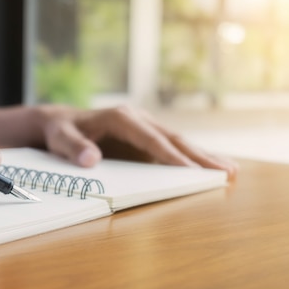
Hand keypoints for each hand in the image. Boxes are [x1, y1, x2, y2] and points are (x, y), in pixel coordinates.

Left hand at [39, 105, 237, 178]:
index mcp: (120, 117)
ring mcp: (143, 126)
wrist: (59, 122)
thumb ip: (74, 149)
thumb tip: (92, 159)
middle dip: (200, 156)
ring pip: (176, 141)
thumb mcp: (60, 139)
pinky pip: (169, 147)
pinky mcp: (144, 136)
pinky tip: (209, 167)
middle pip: (172, 138)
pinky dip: (190, 157)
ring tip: (230, 171)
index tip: (193, 171)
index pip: (151, 139)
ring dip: (202, 156)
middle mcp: (136, 118)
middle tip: (227, 172)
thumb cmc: (60, 131)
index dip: (172, 156)